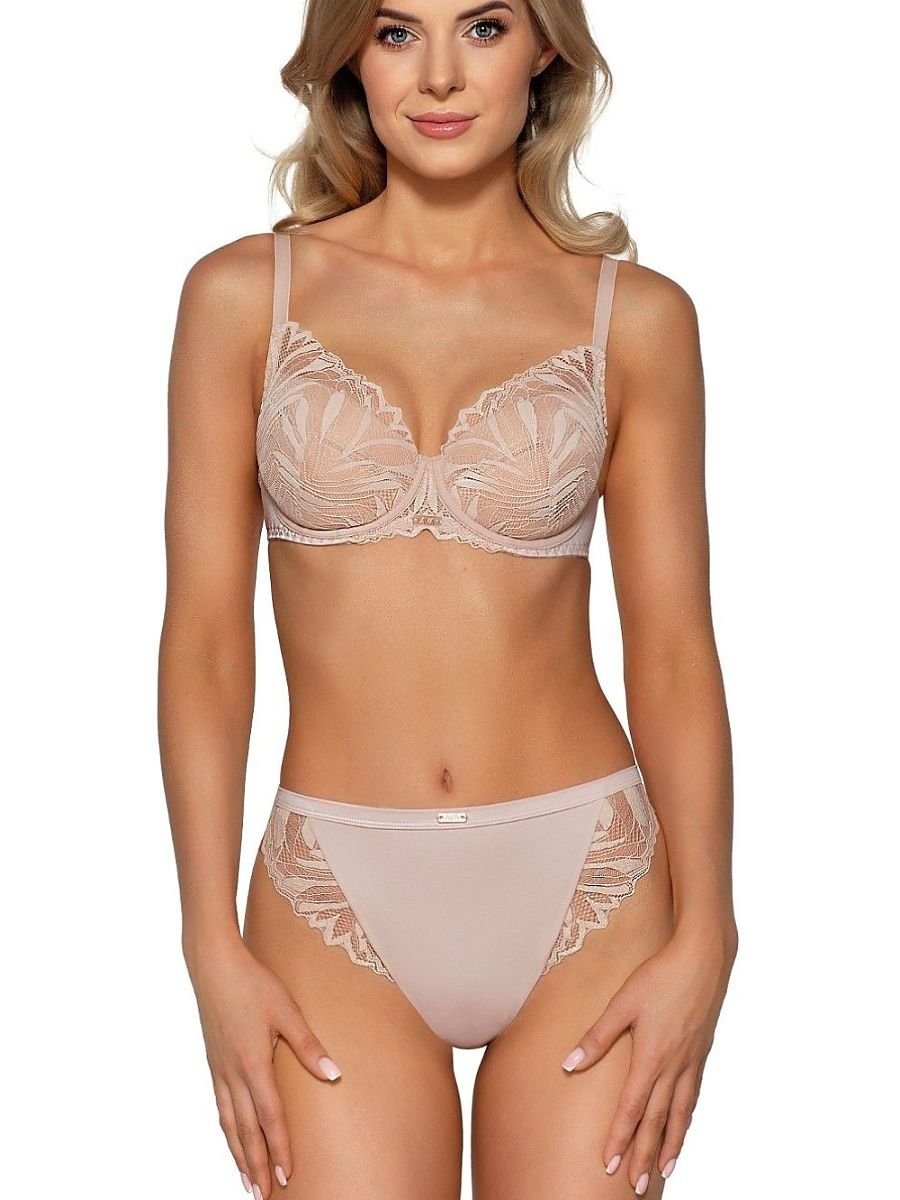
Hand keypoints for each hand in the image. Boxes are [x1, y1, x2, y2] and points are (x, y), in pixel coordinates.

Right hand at [186, 936, 341, 1198]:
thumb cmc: (253, 982)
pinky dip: (226, 1130)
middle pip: (245, 1130)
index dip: (279, 1149)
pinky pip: (219, 1106)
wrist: (212, 964)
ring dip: (239, 1154)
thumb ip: (308, 1045)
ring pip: (228, 1123)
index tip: (286, 1178)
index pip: (269, 1117)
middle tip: (264, 1196)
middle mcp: (233, 1073)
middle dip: (256, 1165)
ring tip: (247, 1180)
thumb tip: (334, 1074)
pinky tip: (231, 1137)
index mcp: (253, 1063)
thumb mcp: (286, 1010)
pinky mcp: (213, 1061)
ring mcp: (219, 1069)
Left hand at [560, 923, 737, 1193]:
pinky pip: (693, 1097)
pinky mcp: (701, 1054)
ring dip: (670, 1145)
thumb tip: (569, 1064)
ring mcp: (691, 1062)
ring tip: (664, 1171)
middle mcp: (673, 1066)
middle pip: (657, 1120)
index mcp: (651, 1056)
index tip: (609, 1164)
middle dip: (645, 1155)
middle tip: (636, 1185)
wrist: (704, 958)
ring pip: (680, 1114)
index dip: (620, 1138)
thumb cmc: (659, 975)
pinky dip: (686, 1119)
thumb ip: (597, 1037)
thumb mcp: (622, 1002)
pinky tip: (682, 1127)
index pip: (632, 1108)